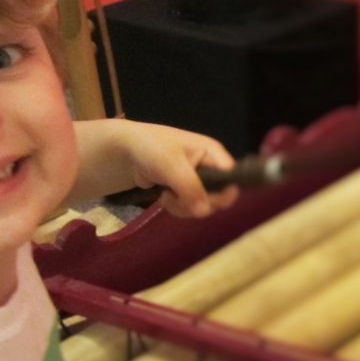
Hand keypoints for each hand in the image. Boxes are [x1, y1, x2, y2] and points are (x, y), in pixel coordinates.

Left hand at [69, 119, 239, 217]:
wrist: (127, 151)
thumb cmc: (151, 148)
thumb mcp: (172, 165)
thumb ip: (190, 188)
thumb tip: (205, 212)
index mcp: (213, 154)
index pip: (232, 179)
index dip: (222, 193)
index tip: (204, 200)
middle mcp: (211, 168)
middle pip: (219, 198)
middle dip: (196, 202)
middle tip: (177, 196)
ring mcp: (198, 181)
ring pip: (204, 207)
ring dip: (183, 207)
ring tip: (166, 195)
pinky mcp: (186, 192)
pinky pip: (190, 208)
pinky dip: (176, 208)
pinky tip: (163, 197)